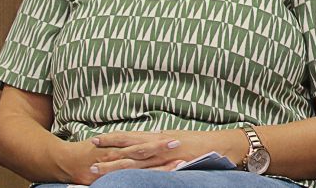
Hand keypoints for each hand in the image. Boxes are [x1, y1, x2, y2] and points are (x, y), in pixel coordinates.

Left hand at [84, 129, 243, 178]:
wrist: (227, 144)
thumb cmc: (206, 144)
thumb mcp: (181, 139)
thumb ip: (164, 143)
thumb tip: (151, 144)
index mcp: (162, 137)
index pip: (133, 137)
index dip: (114, 138)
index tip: (96, 139)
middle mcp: (162, 143)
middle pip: (130, 148)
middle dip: (109, 151)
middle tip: (88, 154)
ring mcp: (168, 154)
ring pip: (137, 160)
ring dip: (116, 164)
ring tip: (97, 168)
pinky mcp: (176, 164)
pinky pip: (154, 170)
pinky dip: (139, 173)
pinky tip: (127, 178)